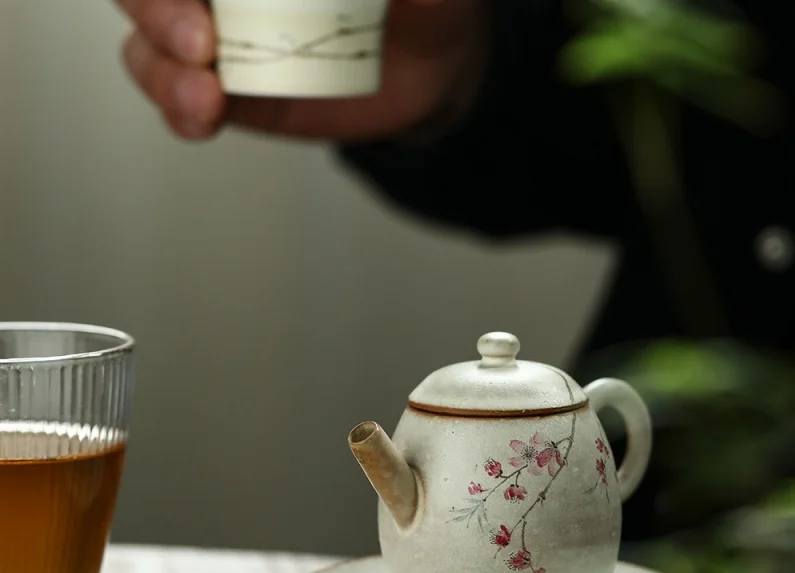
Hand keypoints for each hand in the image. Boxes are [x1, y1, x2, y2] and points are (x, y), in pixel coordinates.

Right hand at [115, 0, 488, 141]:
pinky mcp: (223, 89)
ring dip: (162, 68)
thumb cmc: (428, 4)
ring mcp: (215, 31)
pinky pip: (178, 98)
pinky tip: (203, 121)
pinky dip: (179, 111)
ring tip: (207, 100)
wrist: (429, 75)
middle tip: (197, 40)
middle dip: (156, 6)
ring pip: (147, 38)